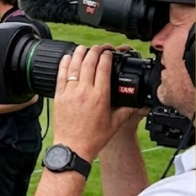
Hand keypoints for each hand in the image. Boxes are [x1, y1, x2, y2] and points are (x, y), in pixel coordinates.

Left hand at [53, 44, 118, 160]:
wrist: (72, 148)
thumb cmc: (92, 139)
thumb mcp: (114, 124)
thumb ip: (126, 111)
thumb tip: (137, 105)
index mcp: (100, 96)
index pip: (103, 68)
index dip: (107, 56)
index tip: (109, 53)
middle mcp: (84, 92)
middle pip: (89, 62)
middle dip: (95, 51)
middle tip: (99, 48)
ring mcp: (70, 93)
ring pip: (74, 66)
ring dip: (79, 53)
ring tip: (83, 48)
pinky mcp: (59, 97)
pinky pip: (61, 75)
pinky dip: (64, 64)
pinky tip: (67, 57)